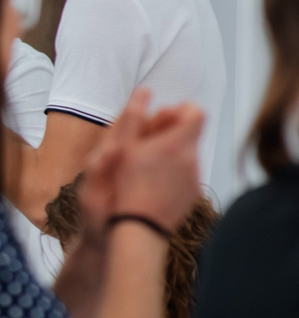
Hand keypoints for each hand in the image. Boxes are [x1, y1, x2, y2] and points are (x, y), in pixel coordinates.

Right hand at [101, 90, 203, 229]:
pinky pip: (187, 174)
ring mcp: (195, 176)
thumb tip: (144, 90)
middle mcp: (191, 157)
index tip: (164, 116)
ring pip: (187, 154)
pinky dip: (174, 173)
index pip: (195, 112)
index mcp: (176, 142)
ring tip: (147, 166)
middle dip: (171, 132)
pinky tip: (154, 184)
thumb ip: (133, 117)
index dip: (181, 110)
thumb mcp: (122, 148)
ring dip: (171, 154)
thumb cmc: (126, 186)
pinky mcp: (194, 192)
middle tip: (148, 142)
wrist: (139, 227)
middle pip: (190, 133)